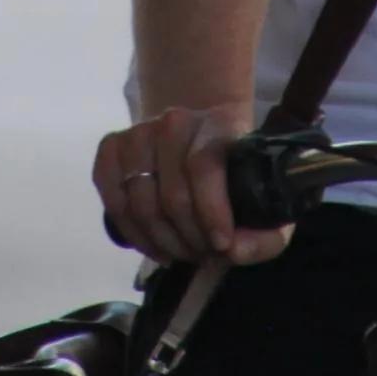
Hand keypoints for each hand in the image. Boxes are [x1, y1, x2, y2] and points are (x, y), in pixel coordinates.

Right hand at [94, 103, 292, 268]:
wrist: (199, 137)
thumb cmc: (234, 176)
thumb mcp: (265, 204)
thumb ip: (264, 236)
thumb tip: (233, 251)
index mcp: (219, 124)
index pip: (204, 166)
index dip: (211, 211)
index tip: (221, 244)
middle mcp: (174, 121)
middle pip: (172, 193)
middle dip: (188, 237)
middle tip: (202, 254)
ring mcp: (138, 131)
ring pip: (139, 201)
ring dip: (160, 240)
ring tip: (179, 252)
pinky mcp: (112, 146)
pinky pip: (111, 197)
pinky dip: (131, 230)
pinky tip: (151, 244)